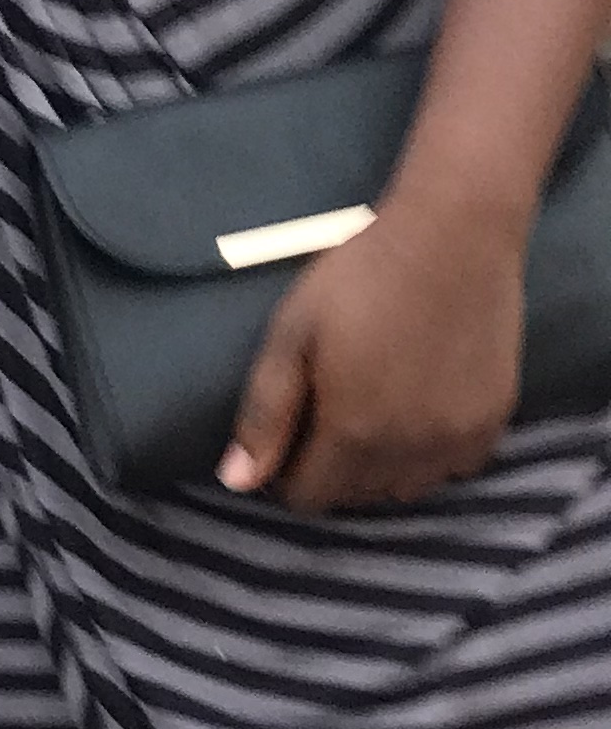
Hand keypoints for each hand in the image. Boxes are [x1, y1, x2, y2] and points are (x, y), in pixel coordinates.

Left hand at [219, 193, 526, 510]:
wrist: (456, 229)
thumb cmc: (361, 275)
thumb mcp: (292, 334)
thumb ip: (264, 413)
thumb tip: (237, 484)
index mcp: (352, 432)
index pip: (309, 499)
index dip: (291, 474)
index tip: (295, 435)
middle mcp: (407, 449)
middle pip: (356, 497)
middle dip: (335, 471)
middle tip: (334, 415)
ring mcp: (456, 437)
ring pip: (405, 489)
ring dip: (383, 469)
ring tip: (377, 417)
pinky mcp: (492, 419)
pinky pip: (454, 468)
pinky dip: (433, 455)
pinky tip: (422, 413)